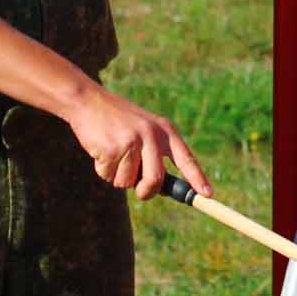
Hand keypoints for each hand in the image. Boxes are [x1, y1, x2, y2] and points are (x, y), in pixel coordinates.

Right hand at [64, 85, 212, 201]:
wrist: (88, 101)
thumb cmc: (117, 120)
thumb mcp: (144, 130)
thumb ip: (154, 154)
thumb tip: (161, 188)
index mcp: (164, 130)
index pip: (186, 158)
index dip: (197, 178)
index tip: (208, 195)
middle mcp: (151, 135)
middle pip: (156, 180)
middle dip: (146, 192)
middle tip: (140, 192)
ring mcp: (131, 142)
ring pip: (127, 182)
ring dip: (117, 176)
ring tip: (112, 153)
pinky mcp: (112, 149)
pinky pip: (108, 176)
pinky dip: (103, 170)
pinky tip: (100, 150)